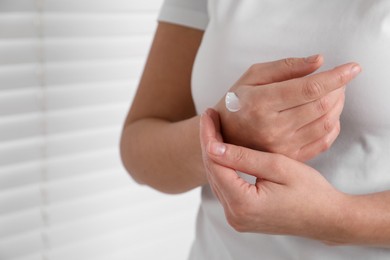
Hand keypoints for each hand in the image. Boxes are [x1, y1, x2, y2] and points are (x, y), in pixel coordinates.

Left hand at [200, 109, 350, 242]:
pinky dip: (225, 168)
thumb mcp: (278, 167)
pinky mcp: (241, 217)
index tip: (210, 113)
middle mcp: (234, 216)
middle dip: (210, 142)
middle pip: (212, 171)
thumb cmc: (310, 192)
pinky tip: (226, 150)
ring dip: (216, 154)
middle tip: (212, 116)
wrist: (327, 218)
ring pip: (217, 179)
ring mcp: (237, 219)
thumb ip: (243, 157)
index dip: (209, 136)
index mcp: (243, 204)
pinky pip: (225, 188)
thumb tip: (213, 146)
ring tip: (217, 128)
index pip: (214, 163)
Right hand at [214, 55, 360, 160]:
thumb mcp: (252, 76)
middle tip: (338, 79)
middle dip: (338, 88)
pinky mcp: (289, 157)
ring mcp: (281, 146)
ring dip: (338, 104)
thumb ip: (285, 67)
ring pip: (326, 122)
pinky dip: (334, 124)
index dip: (336, 76)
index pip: (309, 88)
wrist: (223, 136)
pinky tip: (327, 113)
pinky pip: (324, 141)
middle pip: (322, 105)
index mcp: (261, 103)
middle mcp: (272, 127)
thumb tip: (319, 61)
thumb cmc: (237, 102)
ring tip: (334, 93)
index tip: (353, 67)